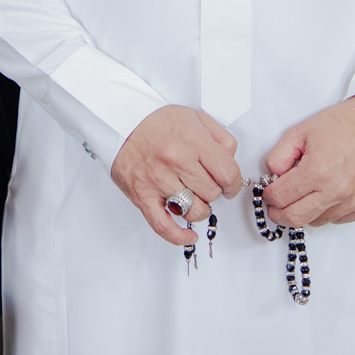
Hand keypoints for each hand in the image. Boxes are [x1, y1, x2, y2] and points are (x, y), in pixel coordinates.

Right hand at [110, 104, 243, 245]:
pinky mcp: (143, 196)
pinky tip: (189, 235)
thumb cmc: (157, 121)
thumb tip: (231, 162)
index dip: (233, 183)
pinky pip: (163, 225)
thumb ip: (221, 138)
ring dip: (200, 208)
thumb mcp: (196, 118)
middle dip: (213, 190)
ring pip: (194, 210)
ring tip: (194, 197)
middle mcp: (175, 161)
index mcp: (191, 141)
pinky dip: (178, 236)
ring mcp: (158, 181)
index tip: (230, 184)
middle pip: (212, 193)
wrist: (121, 122)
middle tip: (204, 182)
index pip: (227, 174)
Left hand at [260, 95, 354, 226]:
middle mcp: (336, 190)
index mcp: (317, 171)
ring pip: (316, 221)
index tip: (268, 193)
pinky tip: (327, 192)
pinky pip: (338, 219)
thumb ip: (279, 156)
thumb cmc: (344, 124)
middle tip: (276, 205)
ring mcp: (353, 201)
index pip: (280, 198)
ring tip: (308, 191)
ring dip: (306, 210)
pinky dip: (328, 210)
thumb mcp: (301, 132)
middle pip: (295, 218)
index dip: (269, 196)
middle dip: (279, 213)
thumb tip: (273, 177)